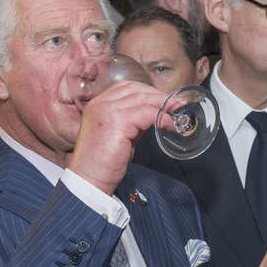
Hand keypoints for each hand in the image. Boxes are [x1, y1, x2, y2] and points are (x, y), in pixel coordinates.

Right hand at [67, 80, 166, 194]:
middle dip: (159, 96)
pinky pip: (148, 114)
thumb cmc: (102, 163)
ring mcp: (108, 110)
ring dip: (164, 105)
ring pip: (144, 98)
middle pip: (136, 89)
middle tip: (176, 104)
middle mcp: (101, 104)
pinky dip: (162, 118)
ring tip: (177, 113)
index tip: (164, 99)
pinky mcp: (118, 121)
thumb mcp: (119, 135)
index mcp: (98, 105)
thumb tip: (154, 116)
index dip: (148, 91)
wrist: (89, 180)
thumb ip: (133, 122)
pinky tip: (170, 125)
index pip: (126, 87)